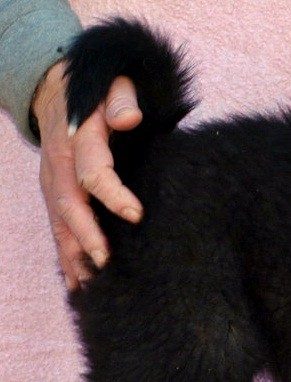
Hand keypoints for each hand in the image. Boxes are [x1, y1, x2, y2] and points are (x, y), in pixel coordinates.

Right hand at [33, 61, 142, 289]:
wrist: (56, 90)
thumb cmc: (96, 91)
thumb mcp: (112, 85)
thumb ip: (121, 100)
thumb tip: (130, 118)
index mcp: (77, 139)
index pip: (93, 172)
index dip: (114, 195)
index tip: (136, 215)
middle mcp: (60, 165)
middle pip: (71, 206)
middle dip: (88, 236)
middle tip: (107, 262)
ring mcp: (52, 182)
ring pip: (59, 224)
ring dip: (73, 255)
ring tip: (91, 285)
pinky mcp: (53, 194)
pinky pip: (57, 228)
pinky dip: (66, 257)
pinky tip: (78, 284)